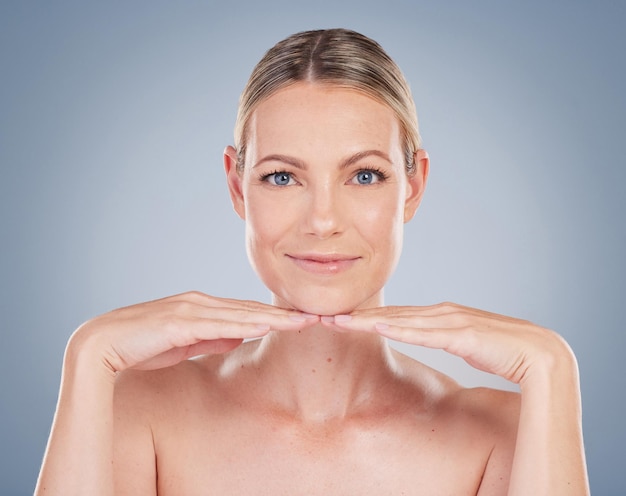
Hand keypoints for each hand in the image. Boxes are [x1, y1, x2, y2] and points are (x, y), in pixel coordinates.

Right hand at [69, 291, 314, 373]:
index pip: (245, 312)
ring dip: (272, 318)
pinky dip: (244, 324)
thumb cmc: (140, 346)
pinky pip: (218, 324)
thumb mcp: (184, 344)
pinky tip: (266, 326)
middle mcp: (198, 303)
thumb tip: (239, 335)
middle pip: (249, 309)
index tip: (302, 320)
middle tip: (317, 315)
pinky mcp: (178, 322)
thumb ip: (210, 337)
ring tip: (303, 321)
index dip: (275, 316)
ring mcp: (188, 310)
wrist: (100, 346)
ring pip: (240, 314)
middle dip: (284, 313)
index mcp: (200, 307)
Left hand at [324, 302, 574, 384]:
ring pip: (401, 321)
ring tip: (338, 321)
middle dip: (357, 316)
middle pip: (391, 314)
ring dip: (368, 321)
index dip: (366, 317)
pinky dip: (399, 330)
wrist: (540, 355)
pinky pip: (424, 333)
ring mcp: (451, 321)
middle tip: (324, 315)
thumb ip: (445, 337)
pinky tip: (376, 327)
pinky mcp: (462, 336)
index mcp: (441, 315)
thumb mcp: (465, 344)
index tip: (340, 320)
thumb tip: (428, 338)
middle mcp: (442, 312)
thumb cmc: (503, 351)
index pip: (397, 316)